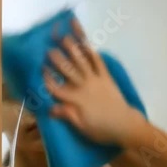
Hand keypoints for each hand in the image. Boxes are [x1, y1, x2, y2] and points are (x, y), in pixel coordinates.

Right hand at [43, 18, 142, 146]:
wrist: (125, 125)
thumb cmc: (102, 129)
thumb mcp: (83, 128)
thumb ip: (67, 115)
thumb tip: (50, 108)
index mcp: (76, 101)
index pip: (56, 88)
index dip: (47, 79)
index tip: (41, 70)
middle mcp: (84, 87)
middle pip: (67, 70)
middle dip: (57, 59)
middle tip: (48, 50)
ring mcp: (96, 80)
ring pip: (81, 61)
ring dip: (72, 49)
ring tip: (64, 37)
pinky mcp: (106, 77)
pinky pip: (98, 61)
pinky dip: (91, 50)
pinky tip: (85, 41)